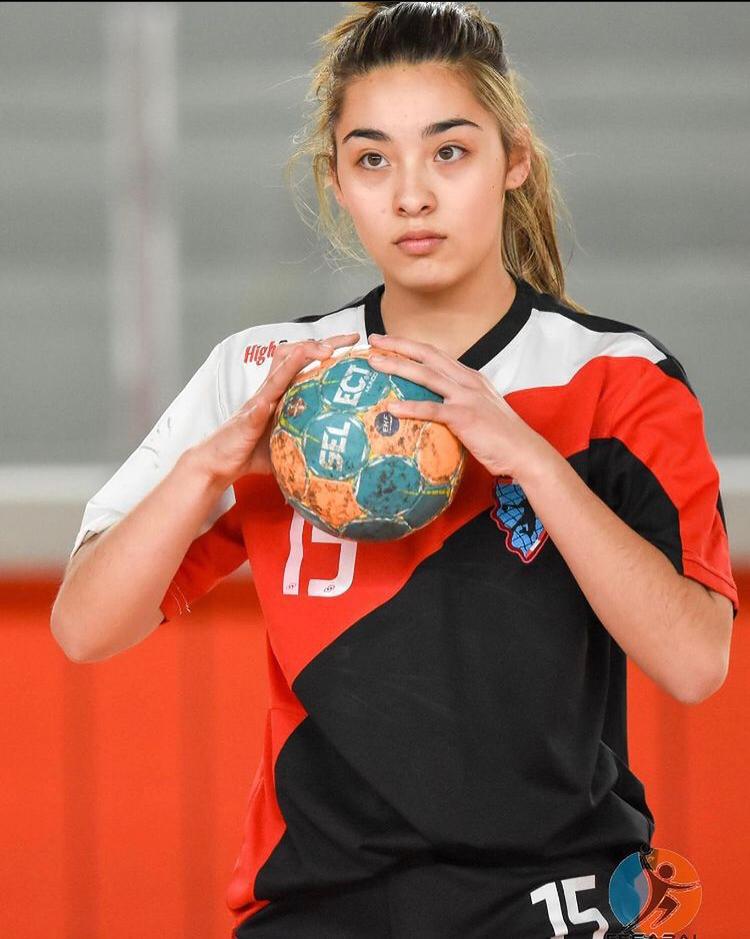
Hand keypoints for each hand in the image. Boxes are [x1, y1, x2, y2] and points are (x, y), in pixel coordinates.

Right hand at [194, 332, 359, 486]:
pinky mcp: (250, 415)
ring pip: (280, 368)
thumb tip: (338, 452)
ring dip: (302, 355)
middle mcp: (271, 390)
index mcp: (281, 393)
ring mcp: (260, 400)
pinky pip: (264, 398)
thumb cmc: (251, 452)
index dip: (328, 348)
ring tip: (324, 351)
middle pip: (295, 353)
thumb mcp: (287, 443)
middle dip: (323, 342)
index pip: (305, 362)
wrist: (219, 462)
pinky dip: (277, 387)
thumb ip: (307, 440)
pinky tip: (290, 384)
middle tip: (348, 339)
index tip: (352, 343)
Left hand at [367, 332, 553, 480]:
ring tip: (375, 363)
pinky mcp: (465, 417)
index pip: (435, 355)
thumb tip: (433, 410)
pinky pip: (433, 410)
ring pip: (426, 376)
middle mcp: (467, 381)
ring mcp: (466, 397)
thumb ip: (458, 403)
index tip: (388, 341)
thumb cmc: (501, 437)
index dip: (410, 346)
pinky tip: (392, 408)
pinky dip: (411, 408)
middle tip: (373, 340)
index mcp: (469, 377)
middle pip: (427, 356)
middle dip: (399, 345)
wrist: (525, 452)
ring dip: (398, 367)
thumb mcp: (480, 410)